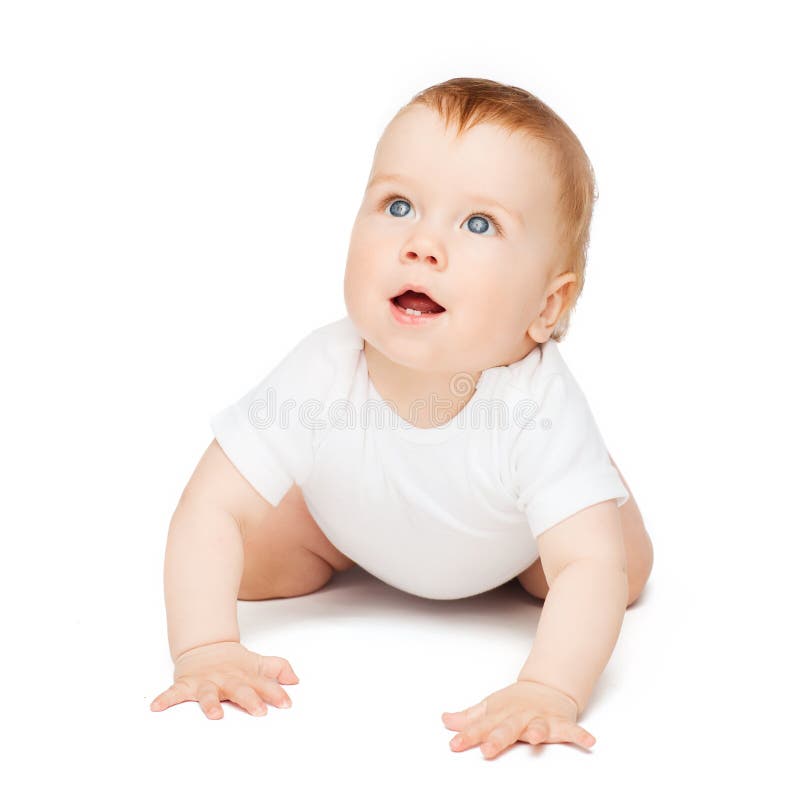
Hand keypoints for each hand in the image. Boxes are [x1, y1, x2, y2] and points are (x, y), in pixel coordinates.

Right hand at [150, 641, 298, 718]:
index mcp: (245, 675)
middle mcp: (226, 679)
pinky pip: (174, 693)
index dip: (276, 693)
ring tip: (214, 715)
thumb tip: (296, 680)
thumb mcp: (257, 662)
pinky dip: (165, 699)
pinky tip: (156, 707)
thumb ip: (277, 668)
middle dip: (250, 700)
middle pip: (240, 690)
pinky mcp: (186, 684)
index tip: (287, 703)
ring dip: (210, 705)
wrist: (205, 646)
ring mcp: (206, 682)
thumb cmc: (234, 661)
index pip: (264, 684)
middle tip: (259, 711)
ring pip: (208, 694)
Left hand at [442, 680, 595, 757]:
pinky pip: (572, 730)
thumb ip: (469, 718)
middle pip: (507, 728)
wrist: (547, 686)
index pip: (481, 726)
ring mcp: (541, 719)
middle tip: (487, 750)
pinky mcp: (561, 723)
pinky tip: (589, 741)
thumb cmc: (515, 702)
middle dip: (498, 738)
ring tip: (535, 738)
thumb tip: (445, 720)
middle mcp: (520, 716)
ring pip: (539, 727)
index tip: (454, 745)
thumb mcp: (490, 707)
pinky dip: (581, 735)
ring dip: (538, 731)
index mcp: (501, 714)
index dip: (467, 735)